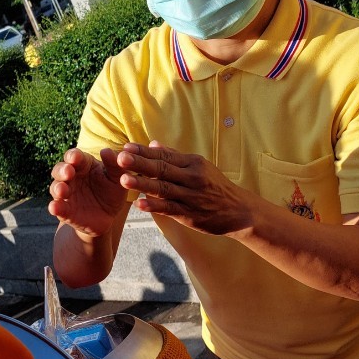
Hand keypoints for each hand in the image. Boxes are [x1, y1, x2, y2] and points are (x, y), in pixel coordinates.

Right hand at [48, 147, 126, 238]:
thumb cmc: (111, 192)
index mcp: (83, 165)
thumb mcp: (117, 178)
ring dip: (57, 188)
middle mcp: (71, 177)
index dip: (73, 156)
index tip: (75, 158)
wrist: (109, 217)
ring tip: (62, 190)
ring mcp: (66, 194)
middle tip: (68, 172)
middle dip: (62, 170)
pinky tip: (55, 207)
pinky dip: (54, 207)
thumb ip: (114, 164)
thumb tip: (106, 151)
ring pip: (55, 187)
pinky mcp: (64, 210)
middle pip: (60, 169)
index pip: (75, 156)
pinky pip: (56, 207)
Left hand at [115, 141, 250, 235]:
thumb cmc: (215, 187)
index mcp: (193, 163)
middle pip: (162, 169)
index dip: (144, 152)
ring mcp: (190, 196)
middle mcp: (191, 177)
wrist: (238, 210)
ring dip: (143, 184)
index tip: (126, 147)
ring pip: (163, 189)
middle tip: (120, 158)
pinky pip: (169, 209)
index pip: (164, 155)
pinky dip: (154, 206)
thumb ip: (175, 156)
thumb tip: (152, 143)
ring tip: (124, 179)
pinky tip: (140, 204)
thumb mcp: (200, 167)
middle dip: (139, 164)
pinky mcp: (190, 214)